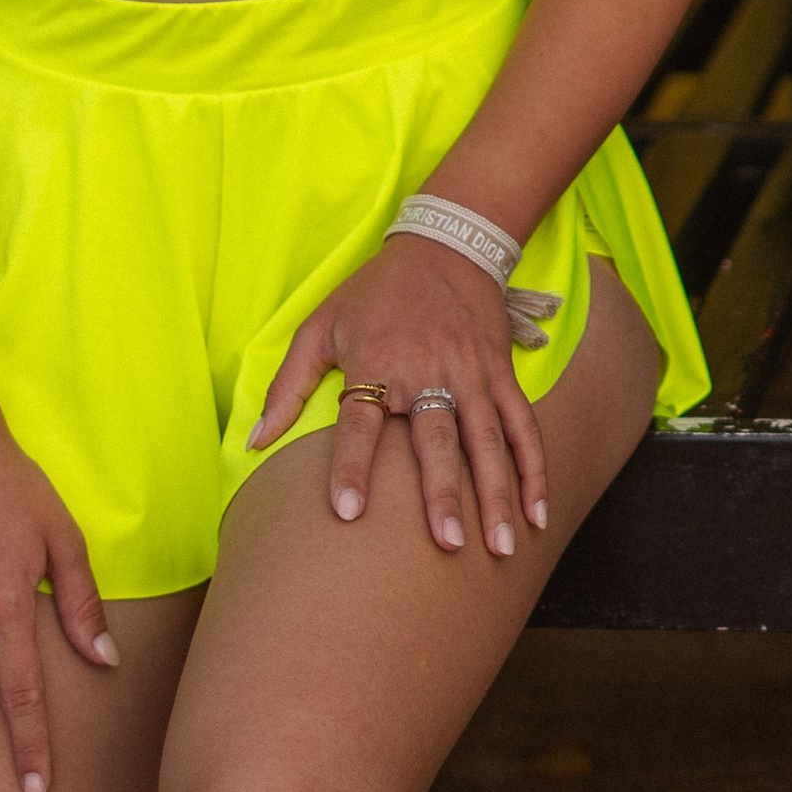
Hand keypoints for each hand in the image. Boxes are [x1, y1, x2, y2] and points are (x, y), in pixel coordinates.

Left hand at [250, 233, 549, 557]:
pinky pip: (522, 425)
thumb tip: (254, 442)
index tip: (348, 512)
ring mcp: (470, 373)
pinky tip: (536, 514)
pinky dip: (533, 468)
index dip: (353, 465)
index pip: (361, 421)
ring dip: (495, 494)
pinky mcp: (500, 373)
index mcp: (376, 362)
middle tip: (447, 545)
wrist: (445, 244)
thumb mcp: (321, 325)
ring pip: (486, 440)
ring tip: (501, 548)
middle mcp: (426, 370)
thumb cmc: (374, 292)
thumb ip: (288, 386)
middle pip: (435, 438)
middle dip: (442, 493)